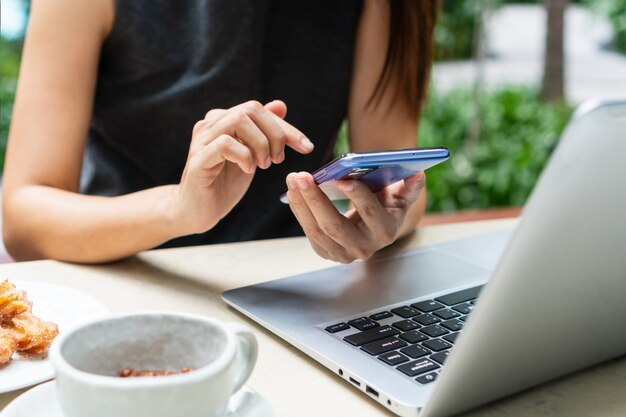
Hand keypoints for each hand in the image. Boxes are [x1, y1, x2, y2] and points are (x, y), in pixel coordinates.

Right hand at [171, 100, 313, 234]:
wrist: (197, 211)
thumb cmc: (224, 183)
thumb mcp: (253, 156)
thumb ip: (264, 132)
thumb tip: (280, 105)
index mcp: (224, 121)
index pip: (260, 110)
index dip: (287, 128)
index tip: (307, 147)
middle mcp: (211, 124)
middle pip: (250, 109)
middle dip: (274, 134)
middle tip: (277, 160)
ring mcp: (202, 140)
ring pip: (237, 120)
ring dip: (260, 143)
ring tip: (263, 165)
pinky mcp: (198, 160)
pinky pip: (224, 144)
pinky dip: (244, 155)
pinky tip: (248, 170)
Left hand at [286, 171, 425, 262]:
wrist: (374, 226)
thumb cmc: (386, 204)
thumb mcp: (400, 196)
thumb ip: (409, 187)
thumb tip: (418, 175)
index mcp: (385, 231)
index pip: (370, 213)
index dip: (356, 195)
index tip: (340, 177)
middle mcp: (364, 248)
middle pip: (334, 225)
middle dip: (315, 199)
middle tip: (301, 176)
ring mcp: (343, 254)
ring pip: (317, 230)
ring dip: (301, 203)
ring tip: (293, 180)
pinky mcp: (327, 252)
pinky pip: (309, 232)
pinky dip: (299, 210)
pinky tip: (293, 192)